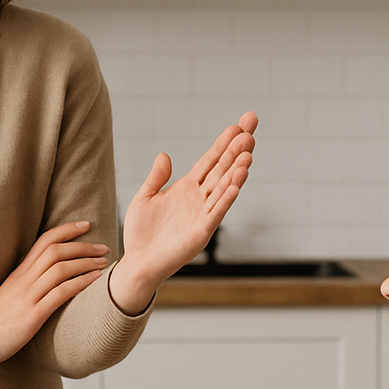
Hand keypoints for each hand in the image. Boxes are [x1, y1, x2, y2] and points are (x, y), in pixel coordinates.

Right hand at [0, 221, 107, 366]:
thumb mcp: (10, 293)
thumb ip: (27, 282)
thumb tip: (47, 276)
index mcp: (19, 272)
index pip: (44, 241)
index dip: (66, 230)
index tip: (85, 225)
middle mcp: (24, 279)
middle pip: (56, 250)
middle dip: (83, 245)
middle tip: (103, 247)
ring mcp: (28, 296)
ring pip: (61, 268)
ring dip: (86, 262)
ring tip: (104, 262)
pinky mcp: (33, 314)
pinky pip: (60, 293)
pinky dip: (81, 283)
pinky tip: (95, 280)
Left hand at [110, 112, 257, 313]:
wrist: (138, 262)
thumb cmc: (142, 233)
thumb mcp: (144, 198)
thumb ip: (156, 178)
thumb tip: (164, 155)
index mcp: (186, 188)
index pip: (210, 160)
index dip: (223, 143)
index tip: (238, 125)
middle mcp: (199, 198)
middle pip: (222, 169)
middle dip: (237, 150)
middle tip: (250, 130)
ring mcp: (202, 214)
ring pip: (223, 188)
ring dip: (236, 171)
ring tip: (248, 154)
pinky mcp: (201, 232)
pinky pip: (216, 211)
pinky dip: (226, 198)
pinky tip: (236, 183)